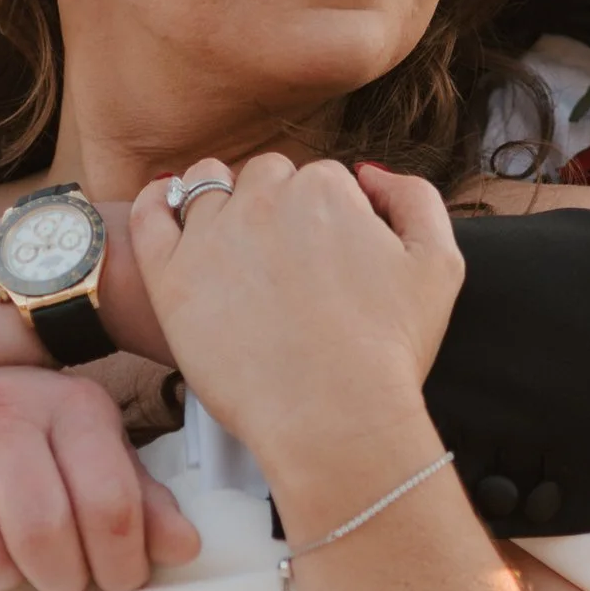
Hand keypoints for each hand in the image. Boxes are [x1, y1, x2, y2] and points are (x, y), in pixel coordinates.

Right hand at [0, 371, 200, 590]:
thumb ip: (142, 503)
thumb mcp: (95, 458)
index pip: (110, 504)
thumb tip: (185, 547)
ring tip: (11, 560)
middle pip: (43, 533)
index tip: (119, 579)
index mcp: (70, 405)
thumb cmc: (30, 444)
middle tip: (62, 581)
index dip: (121, 564)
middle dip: (61, 579)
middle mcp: (3, 406)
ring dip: (3, 580)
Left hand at [130, 155, 461, 487]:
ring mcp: (212, 235)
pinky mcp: (170, 276)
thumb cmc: (388, 352)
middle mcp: (265, 199)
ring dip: (219, 200)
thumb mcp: (440, 264)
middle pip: (264, 178)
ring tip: (231, 244)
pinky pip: (149, 216)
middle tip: (286, 264)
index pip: (319, 180)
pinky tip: (164, 210)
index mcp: (326, 189)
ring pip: (206, 187)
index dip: (325, 218)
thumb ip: (415, 198)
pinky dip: (155, 203)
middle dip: (275, 207)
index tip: (327, 258)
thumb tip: (368, 173)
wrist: (334, 417)